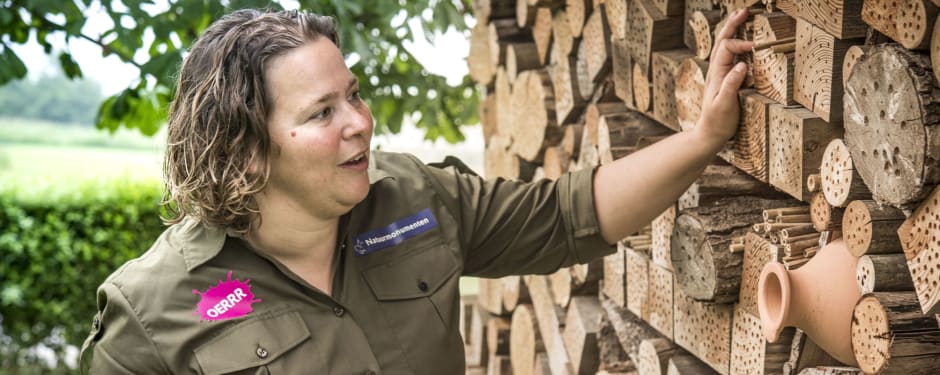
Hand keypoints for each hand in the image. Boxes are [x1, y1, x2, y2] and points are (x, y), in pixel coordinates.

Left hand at [694, 8, 752, 144]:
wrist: (709, 134)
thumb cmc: (717, 122)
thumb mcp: (724, 105)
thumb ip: (731, 85)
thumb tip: (742, 64)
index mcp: (716, 73)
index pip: (726, 48)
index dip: (740, 43)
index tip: (756, 47)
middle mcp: (716, 70)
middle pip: (722, 41)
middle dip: (733, 24)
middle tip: (745, 10)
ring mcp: (720, 73)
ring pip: (724, 46)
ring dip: (733, 30)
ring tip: (743, 16)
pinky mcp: (725, 79)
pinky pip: (729, 56)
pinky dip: (735, 43)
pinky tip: (743, 40)